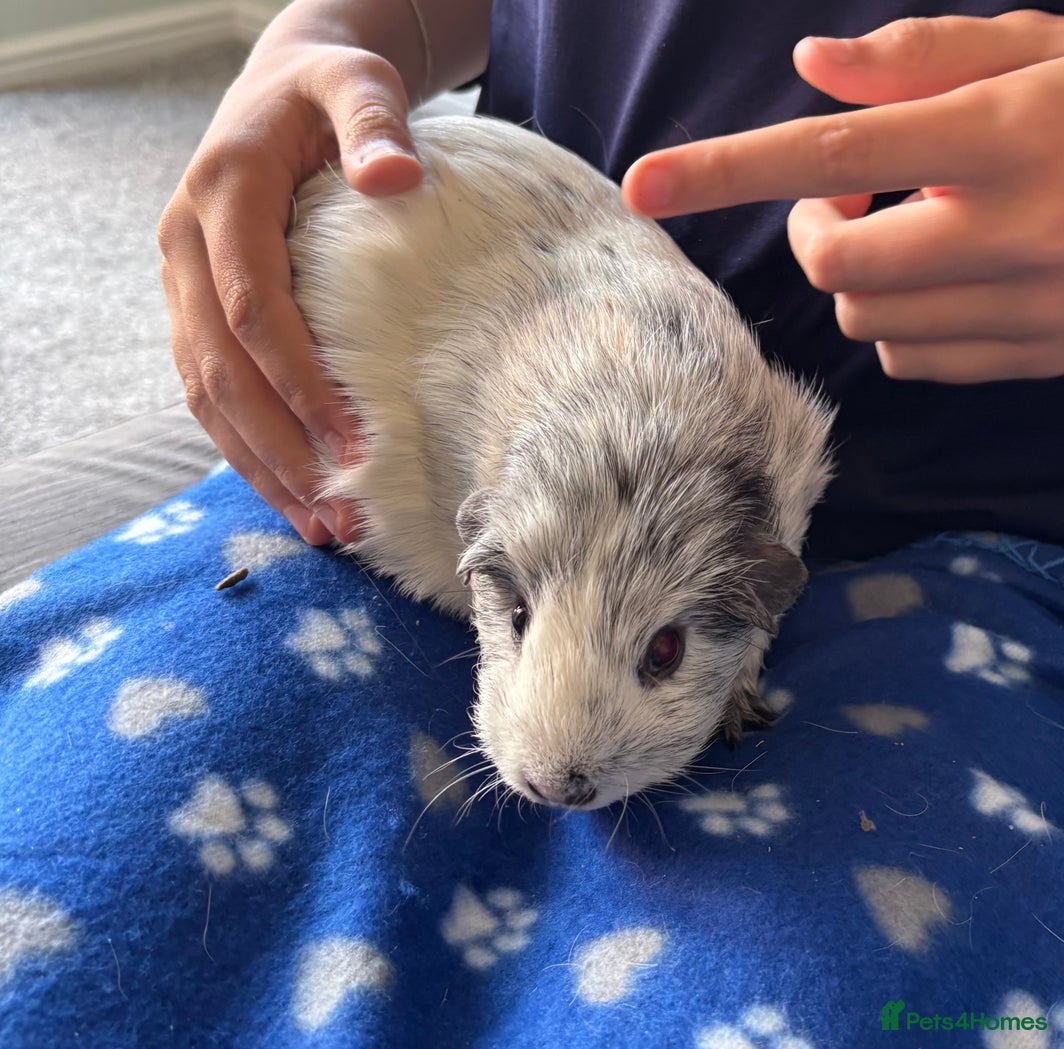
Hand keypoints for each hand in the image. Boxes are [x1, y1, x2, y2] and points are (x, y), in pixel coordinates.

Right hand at [158, 39, 422, 544]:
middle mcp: (187, 248)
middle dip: (282, 451)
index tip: (352, 443)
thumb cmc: (329, 92)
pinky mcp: (201, 312)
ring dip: (264, 470)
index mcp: (221, 197)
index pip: (254, 309)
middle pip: (224, 371)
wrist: (285, 86)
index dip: (298, 382)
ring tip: (323, 530)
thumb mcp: (356, 83)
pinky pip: (215, 394)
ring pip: (210, 397)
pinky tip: (298, 495)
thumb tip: (393, 179)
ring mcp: (186, 285)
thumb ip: (374, 122)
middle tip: (342, 518)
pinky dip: (252, 450)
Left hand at [622, 11, 1063, 382]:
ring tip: (915, 228)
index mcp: (1009, 129)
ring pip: (867, 319)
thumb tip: (809, 68)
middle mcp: (1014, 226)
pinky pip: (913, 359)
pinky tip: (946, 280)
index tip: (645, 183)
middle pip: (837, 262)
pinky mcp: (1038, 355)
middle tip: (846, 194)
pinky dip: (900, 322)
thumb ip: (926, 57)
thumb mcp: (1049, 46)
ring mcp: (1030, 304)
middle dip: (814, 230)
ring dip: (860, 275)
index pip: (833, 147)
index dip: (728, 169)